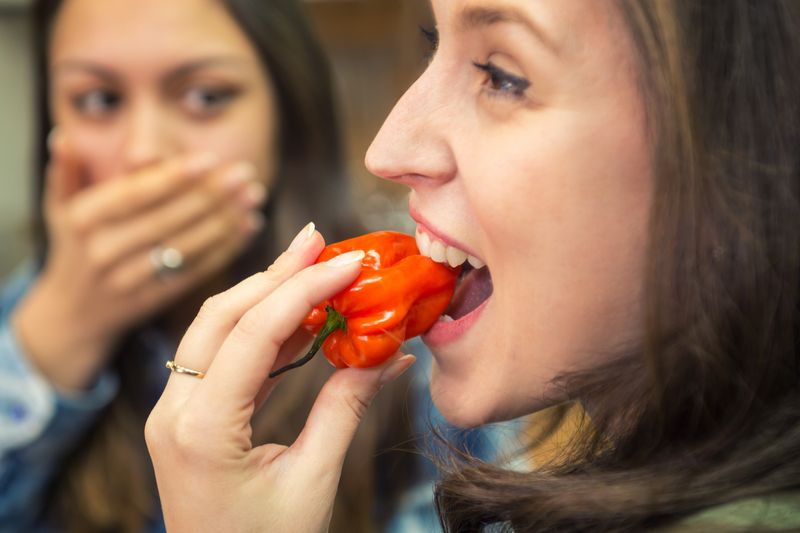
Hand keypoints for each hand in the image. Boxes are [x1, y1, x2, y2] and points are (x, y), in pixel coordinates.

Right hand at [12, 133, 264, 390]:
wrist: (73, 313)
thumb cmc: (74, 247)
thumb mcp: (59, 208)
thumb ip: (66, 172)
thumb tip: (62, 137)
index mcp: (83, 220)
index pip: (135, 194)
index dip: (173, 177)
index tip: (209, 159)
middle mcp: (103, 251)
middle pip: (167, 219)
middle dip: (211, 195)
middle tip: (245, 174)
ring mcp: (130, 279)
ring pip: (185, 246)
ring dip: (225, 220)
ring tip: (253, 197)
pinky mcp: (154, 300)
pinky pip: (195, 271)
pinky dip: (225, 249)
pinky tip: (248, 227)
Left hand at [145, 226, 415, 532]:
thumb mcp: (313, 480)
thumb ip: (346, 408)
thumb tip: (389, 355)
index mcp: (202, 430)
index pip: (254, 333)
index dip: (304, 288)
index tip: (348, 262)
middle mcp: (173, 412)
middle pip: (222, 315)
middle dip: (275, 273)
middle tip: (322, 241)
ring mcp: (172, 412)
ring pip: (215, 329)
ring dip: (266, 294)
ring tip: (315, 267)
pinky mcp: (184, 417)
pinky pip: (220, 356)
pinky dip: (260, 330)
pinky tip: (299, 316)